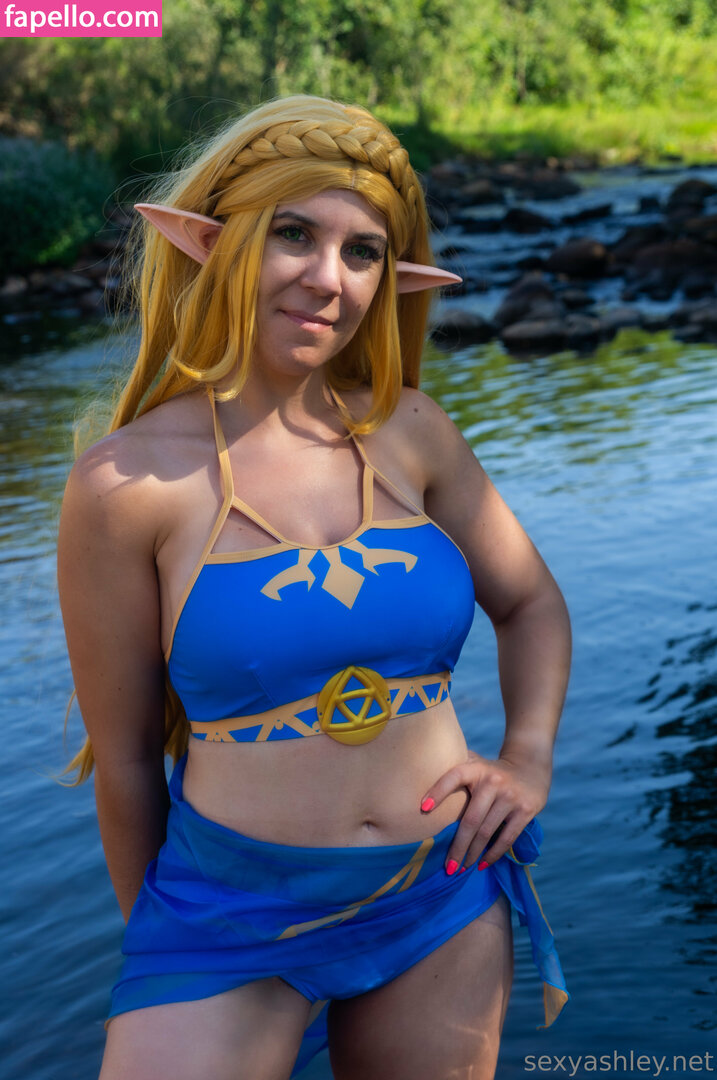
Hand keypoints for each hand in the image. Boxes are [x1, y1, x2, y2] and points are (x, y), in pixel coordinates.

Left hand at [420, 749, 551, 874]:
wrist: (530, 766)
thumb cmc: (492, 770)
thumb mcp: (474, 762)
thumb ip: (453, 766)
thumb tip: (420, 778)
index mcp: (476, 768)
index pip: (453, 777)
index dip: (438, 791)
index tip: (423, 809)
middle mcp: (493, 781)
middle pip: (470, 820)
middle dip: (457, 846)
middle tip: (448, 866)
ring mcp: (510, 796)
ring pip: (486, 832)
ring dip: (473, 854)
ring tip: (462, 868)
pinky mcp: (526, 810)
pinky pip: (507, 838)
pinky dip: (493, 854)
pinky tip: (483, 864)